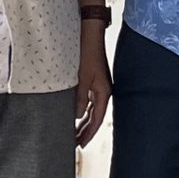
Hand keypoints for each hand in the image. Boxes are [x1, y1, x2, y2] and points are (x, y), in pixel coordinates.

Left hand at [75, 27, 112, 145]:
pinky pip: (89, 101)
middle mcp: (103, 91)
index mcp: (103, 92)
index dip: (89, 133)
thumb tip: (76, 116)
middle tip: (75, 143)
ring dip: (84, 122)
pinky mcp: (93, 80)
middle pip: (95, 116)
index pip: (96, 119)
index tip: (81, 144)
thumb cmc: (87, 52)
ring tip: (75, 133)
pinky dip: (83, 110)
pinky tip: (76, 115)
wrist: (90, 33)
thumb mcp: (82, 77)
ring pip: (92, 110)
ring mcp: (99, 85)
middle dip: (86, 130)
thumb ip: (80, 98)